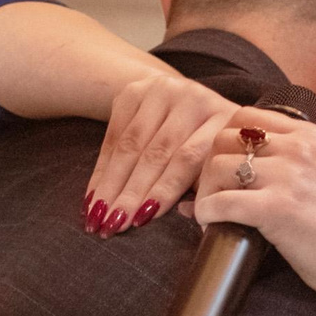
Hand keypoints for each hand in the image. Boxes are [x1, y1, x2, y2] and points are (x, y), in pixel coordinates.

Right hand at [85, 74, 240, 234]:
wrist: (181, 95)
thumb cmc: (204, 142)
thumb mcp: (215, 159)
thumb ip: (204, 185)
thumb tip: (191, 215)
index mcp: (222, 118)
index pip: (187, 158)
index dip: (164, 189)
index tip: (144, 219)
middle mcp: (194, 99)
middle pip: (157, 152)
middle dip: (132, 193)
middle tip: (114, 224)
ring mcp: (162, 91)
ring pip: (130, 145)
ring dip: (111, 185)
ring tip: (97, 216)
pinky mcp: (133, 92)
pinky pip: (112, 136)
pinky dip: (101, 171)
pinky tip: (93, 197)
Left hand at [191, 110, 315, 302]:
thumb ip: (282, 159)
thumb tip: (225, 161)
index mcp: (308, 134)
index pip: (244, 116)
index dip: (223, 141)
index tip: (223, 168)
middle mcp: (298, 148)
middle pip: (224, 139)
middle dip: (209, 166)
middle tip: (213, 192)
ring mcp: (288, 177)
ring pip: (217, 168)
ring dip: (205, 192)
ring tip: (213, 212)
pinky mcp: (277, 208)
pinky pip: (220, 202)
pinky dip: (207, 214)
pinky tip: (212, 225)